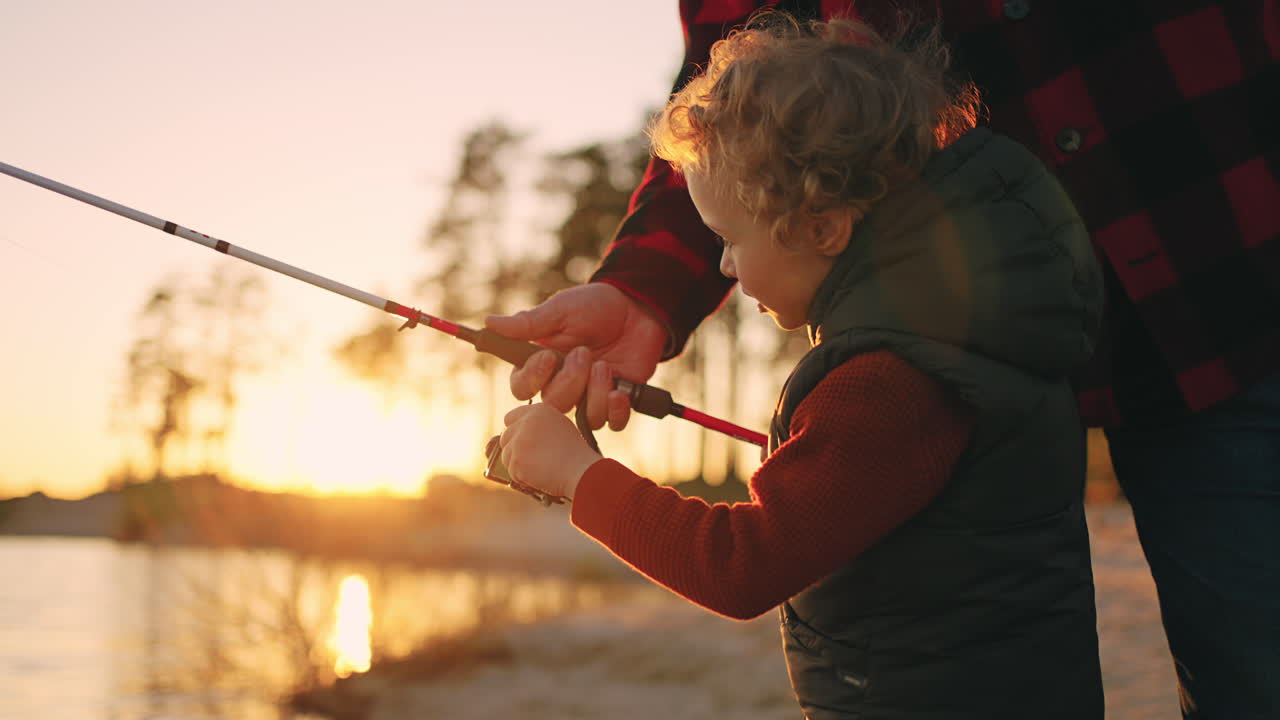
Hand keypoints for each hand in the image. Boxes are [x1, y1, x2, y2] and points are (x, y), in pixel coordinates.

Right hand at [485, 283, 666, 430]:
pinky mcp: (616, 401)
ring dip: (595, 393)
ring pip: (583, 418)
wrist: (637, 308)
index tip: (548, 358)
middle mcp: (562, 384)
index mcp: (541, 364)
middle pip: (552, 407)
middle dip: (570, 382)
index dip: (532, 378)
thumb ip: (529, 323)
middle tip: (585, 353)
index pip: (521, 387)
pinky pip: (612, 423)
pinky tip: (620, 391)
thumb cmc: (594, 306)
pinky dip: (616, 410)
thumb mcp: (561, 310)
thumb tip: (489, 323)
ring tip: (605, 365)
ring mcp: (589, 396)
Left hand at [500, 403, 601, 499]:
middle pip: (505, 437)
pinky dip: (523, 479)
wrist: (581, 471)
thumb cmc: (576, 455)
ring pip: (506, 456)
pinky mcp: (516, 459)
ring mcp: (519, 440)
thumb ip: (539, 425)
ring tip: (541, 469)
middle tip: (532, 460)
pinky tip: (540, 477)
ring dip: (519, 466)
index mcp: (539, 410)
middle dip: (515, 450)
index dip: (516, 432)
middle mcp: (527, 421)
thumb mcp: (560, 428)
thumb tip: (518, 434)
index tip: (523, 443)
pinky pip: (512, 472)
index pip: (510, 418)